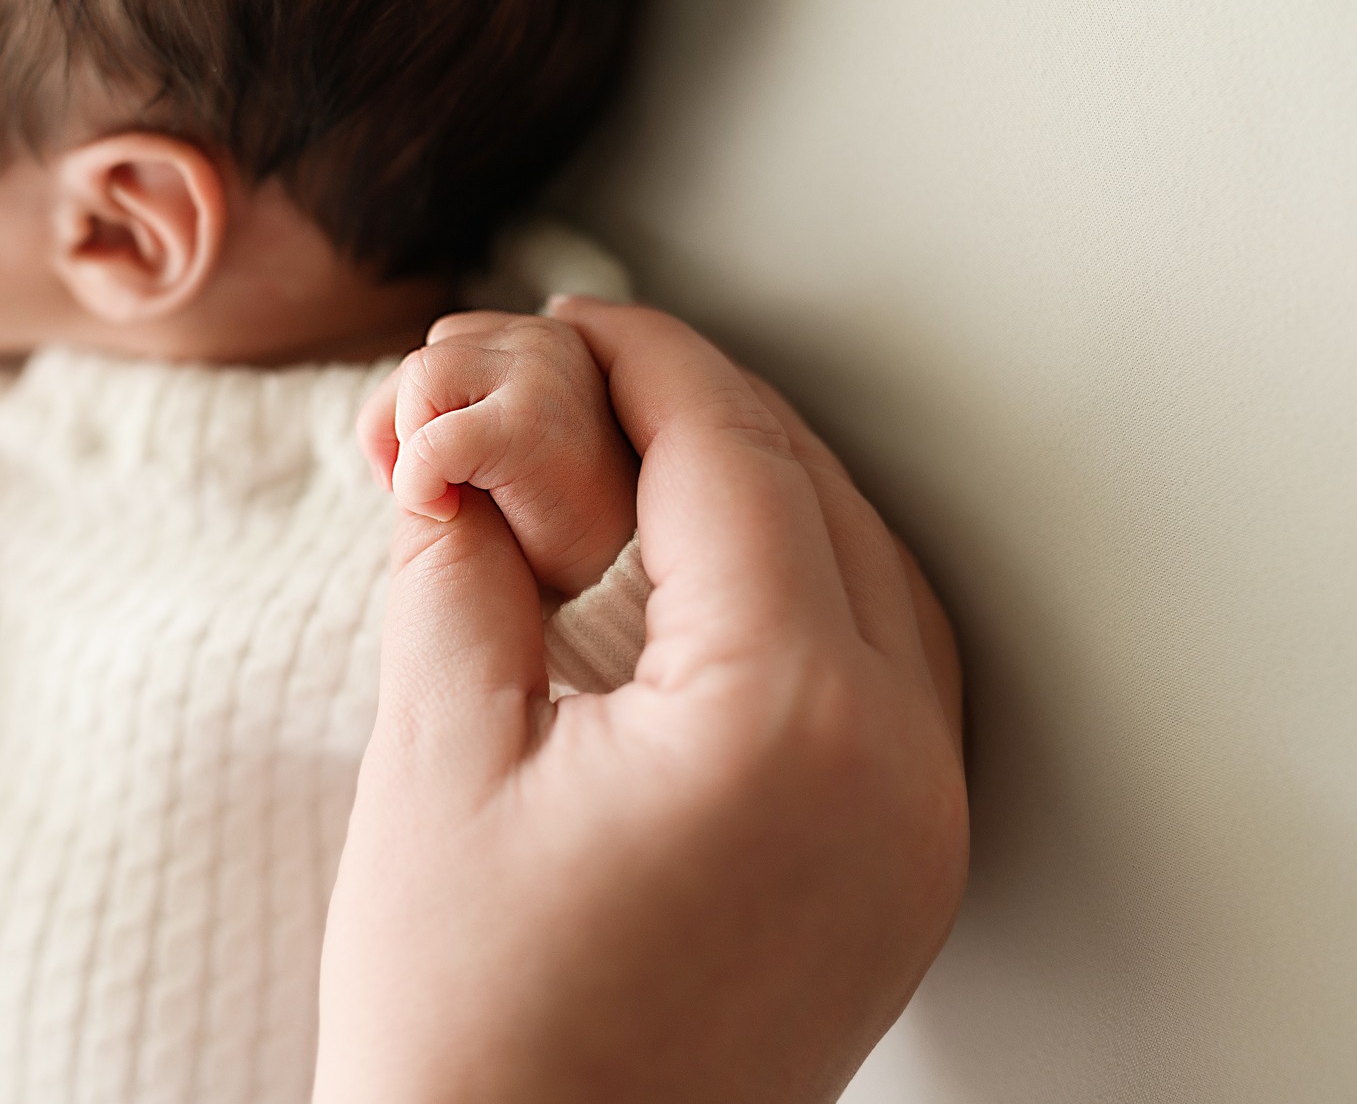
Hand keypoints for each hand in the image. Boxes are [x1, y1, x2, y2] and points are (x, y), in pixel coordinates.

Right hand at [315, 300, 967, 1103]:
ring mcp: (921, 827)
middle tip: (571, 381)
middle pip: (815, 492)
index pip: (727, 455)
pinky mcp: (906, 872)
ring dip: (759, 487)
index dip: (634, 362)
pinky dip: (806, 583)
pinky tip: (714, 573)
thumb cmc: (472, 1036)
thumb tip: (459, 445)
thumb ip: (456, 562)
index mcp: (786, 718)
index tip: (562, 324)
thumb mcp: (435, 760)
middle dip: (691, 411)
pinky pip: (889, 662)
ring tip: (631, 459)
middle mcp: (896, 766)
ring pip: (872, 567)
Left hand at [358, 310, 638, 596]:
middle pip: (423, 361)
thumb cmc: (564, 527)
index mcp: (549, 340)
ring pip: (419, 378)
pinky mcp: (530, 423)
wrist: (620, 584)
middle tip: (428, 495)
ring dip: (411, 448)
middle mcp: (550, 340)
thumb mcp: (507, 443)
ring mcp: (543, 372)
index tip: (430, 475)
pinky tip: (443, 512)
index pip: (446, 345)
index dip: (418, 411)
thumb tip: (390, 413)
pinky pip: (430, 440)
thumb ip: (465, 406)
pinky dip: (416, 480)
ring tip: (445, 498)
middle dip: (402, 430)